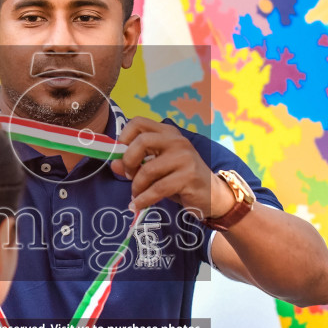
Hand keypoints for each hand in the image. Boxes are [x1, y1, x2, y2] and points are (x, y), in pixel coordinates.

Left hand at [112, 118, 233, 216]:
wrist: (212, 195)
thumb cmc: (181, 179)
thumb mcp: (156, 169)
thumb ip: (135, 164)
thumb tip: (114, 164)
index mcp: (167, 133)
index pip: (138, 122)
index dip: (124, 137)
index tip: (121, 156)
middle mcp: (177, 141)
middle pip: (142, 141)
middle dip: (129, 161)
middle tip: (129, 176)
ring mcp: (184, 157)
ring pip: (148, 169)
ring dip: (137, 186)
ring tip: (136, 195)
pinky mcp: (188, 176)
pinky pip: (158, 188)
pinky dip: (144, 199)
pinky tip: (138, 205)